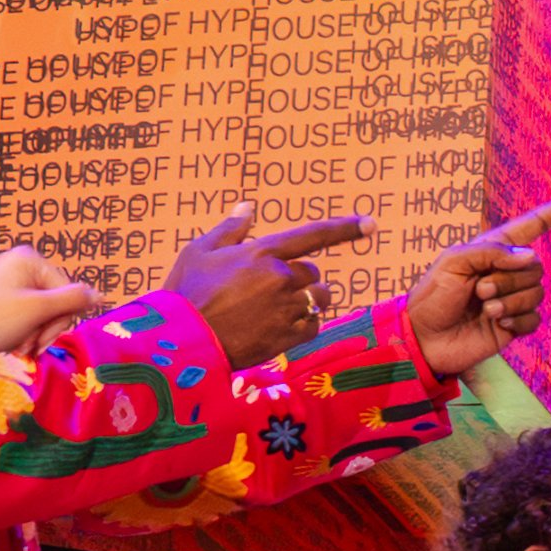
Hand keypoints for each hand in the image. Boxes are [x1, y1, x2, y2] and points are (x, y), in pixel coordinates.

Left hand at [0, 247, 101, 359]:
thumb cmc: (2, 316)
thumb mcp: (39, 309)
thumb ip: (72, 300)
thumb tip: (100, 295)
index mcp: (30, 260)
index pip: (66, 290)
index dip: (61, 318)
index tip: (45, 340)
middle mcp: (21, 264)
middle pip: (53, 301)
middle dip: (45, 329)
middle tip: (32, 349)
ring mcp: (9, 280)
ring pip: (40, 310)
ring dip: (35, 333)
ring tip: (21, 349)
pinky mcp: (0, 296)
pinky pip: (25, 312)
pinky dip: (24, 330)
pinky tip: (14, 344)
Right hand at [162, 203, 369, 366]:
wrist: (180, 343)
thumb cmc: (185, 292)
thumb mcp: (200, 251)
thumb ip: (230, 229)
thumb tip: (248, 207)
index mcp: (262, 252)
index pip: (313, 234)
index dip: (345, 228)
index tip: (370, 223)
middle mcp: (280, 278)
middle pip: (314, 273)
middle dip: (301, 278)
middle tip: (270, 290)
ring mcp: (286, 309)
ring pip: (319, 299)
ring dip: (308, 300)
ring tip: (277, 308)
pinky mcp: (287, 337)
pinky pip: (313, 325)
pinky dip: (305, 324)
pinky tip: (280, 326)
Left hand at [408, 200, 550, 378]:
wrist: (424, 339)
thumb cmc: (432, 295)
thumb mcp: (454, 261)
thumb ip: (492, 252)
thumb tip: (531, 257)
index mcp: (493, 249)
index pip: (532, 226)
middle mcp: (507, 272)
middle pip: (535, 266)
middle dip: (508, 279)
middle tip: (479, 290)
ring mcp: (513, 299)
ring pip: (536, 293)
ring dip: (508, 301)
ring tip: (484, 308)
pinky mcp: (515, 325)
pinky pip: (534, 318)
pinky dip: (516, 321)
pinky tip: (496, 324)